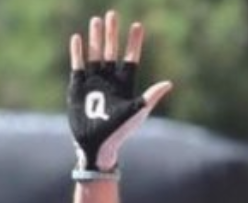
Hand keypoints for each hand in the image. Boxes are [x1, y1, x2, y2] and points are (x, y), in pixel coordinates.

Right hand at [67, 10, 172, 170]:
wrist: (97, 143)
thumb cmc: (120, 131)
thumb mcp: (137, 112)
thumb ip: (150, 97)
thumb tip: (169, 83)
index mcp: (125, 86)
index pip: (131, 60)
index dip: (134, 43)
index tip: (137, 26)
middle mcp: (109, 81)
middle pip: (111, 52)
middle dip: (112, 34)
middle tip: (112, 14)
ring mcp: (94, 83)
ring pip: (95, 55)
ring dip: (96, 39)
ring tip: (96, 21)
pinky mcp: (79, 86)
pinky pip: (78, 65)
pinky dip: (78, 52)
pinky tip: (78, 39)